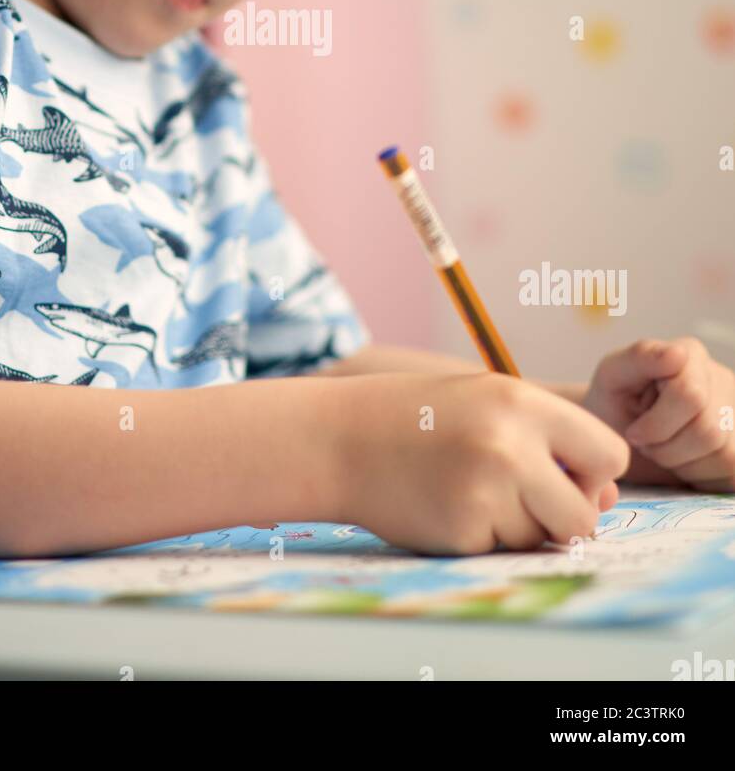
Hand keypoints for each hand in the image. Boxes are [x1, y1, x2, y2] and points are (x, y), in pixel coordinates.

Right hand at [335, 371, 628, 554]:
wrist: (341, 439)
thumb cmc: (421, 416)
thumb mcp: (488, 400)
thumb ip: (550, 438)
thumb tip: (608, 499)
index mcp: (523, 403)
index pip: (610, 453)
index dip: (595, 471)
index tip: (567, 472)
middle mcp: (511, 447)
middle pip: (584, 513)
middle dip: (565, 515)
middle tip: (526, 497)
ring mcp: (487, 493)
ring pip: (543, 537)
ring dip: (519, 526)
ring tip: (473, 491)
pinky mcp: (463, 532)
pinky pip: (501, 550)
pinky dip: (482, 536)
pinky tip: (448, 505)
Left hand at [581, 338, 734, 491]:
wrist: (619, 438)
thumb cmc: (615, 406)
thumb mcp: (613, 376)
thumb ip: (640, 357)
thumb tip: (678, 353)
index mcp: (691, 356)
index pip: (690, 395)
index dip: (656, 425)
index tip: (634, 432)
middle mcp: (723, 382)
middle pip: (707, 431)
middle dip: (666, 448)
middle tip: (646, 443)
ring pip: (724, 457)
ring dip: (682, 464)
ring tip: (663, 448)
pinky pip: (731, 475)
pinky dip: (700, 478)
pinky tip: (682, 460)